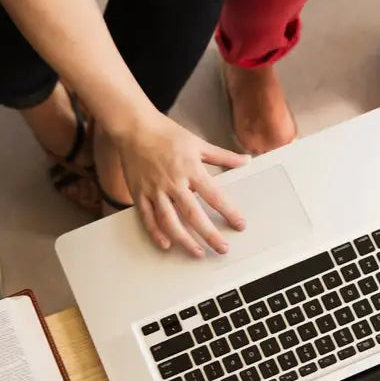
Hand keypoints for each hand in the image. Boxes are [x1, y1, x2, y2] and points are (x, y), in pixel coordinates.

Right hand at [110, 113, 248, 256]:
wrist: (134, 127)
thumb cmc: (166, 133)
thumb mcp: (198, 143)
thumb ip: (223, 157)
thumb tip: (246, 160)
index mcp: (191, 169)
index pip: (215, 196)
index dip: (229, 212)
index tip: (240, 225)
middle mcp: (173, 182)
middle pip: (193, 214)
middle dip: (209, 234)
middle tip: (222, 248)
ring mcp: (155, 190)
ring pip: (169, 221)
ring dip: (184, 240)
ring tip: (197, 253)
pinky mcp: (139, 194)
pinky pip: (147, 218)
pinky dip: (156, 233)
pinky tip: (166, 245)